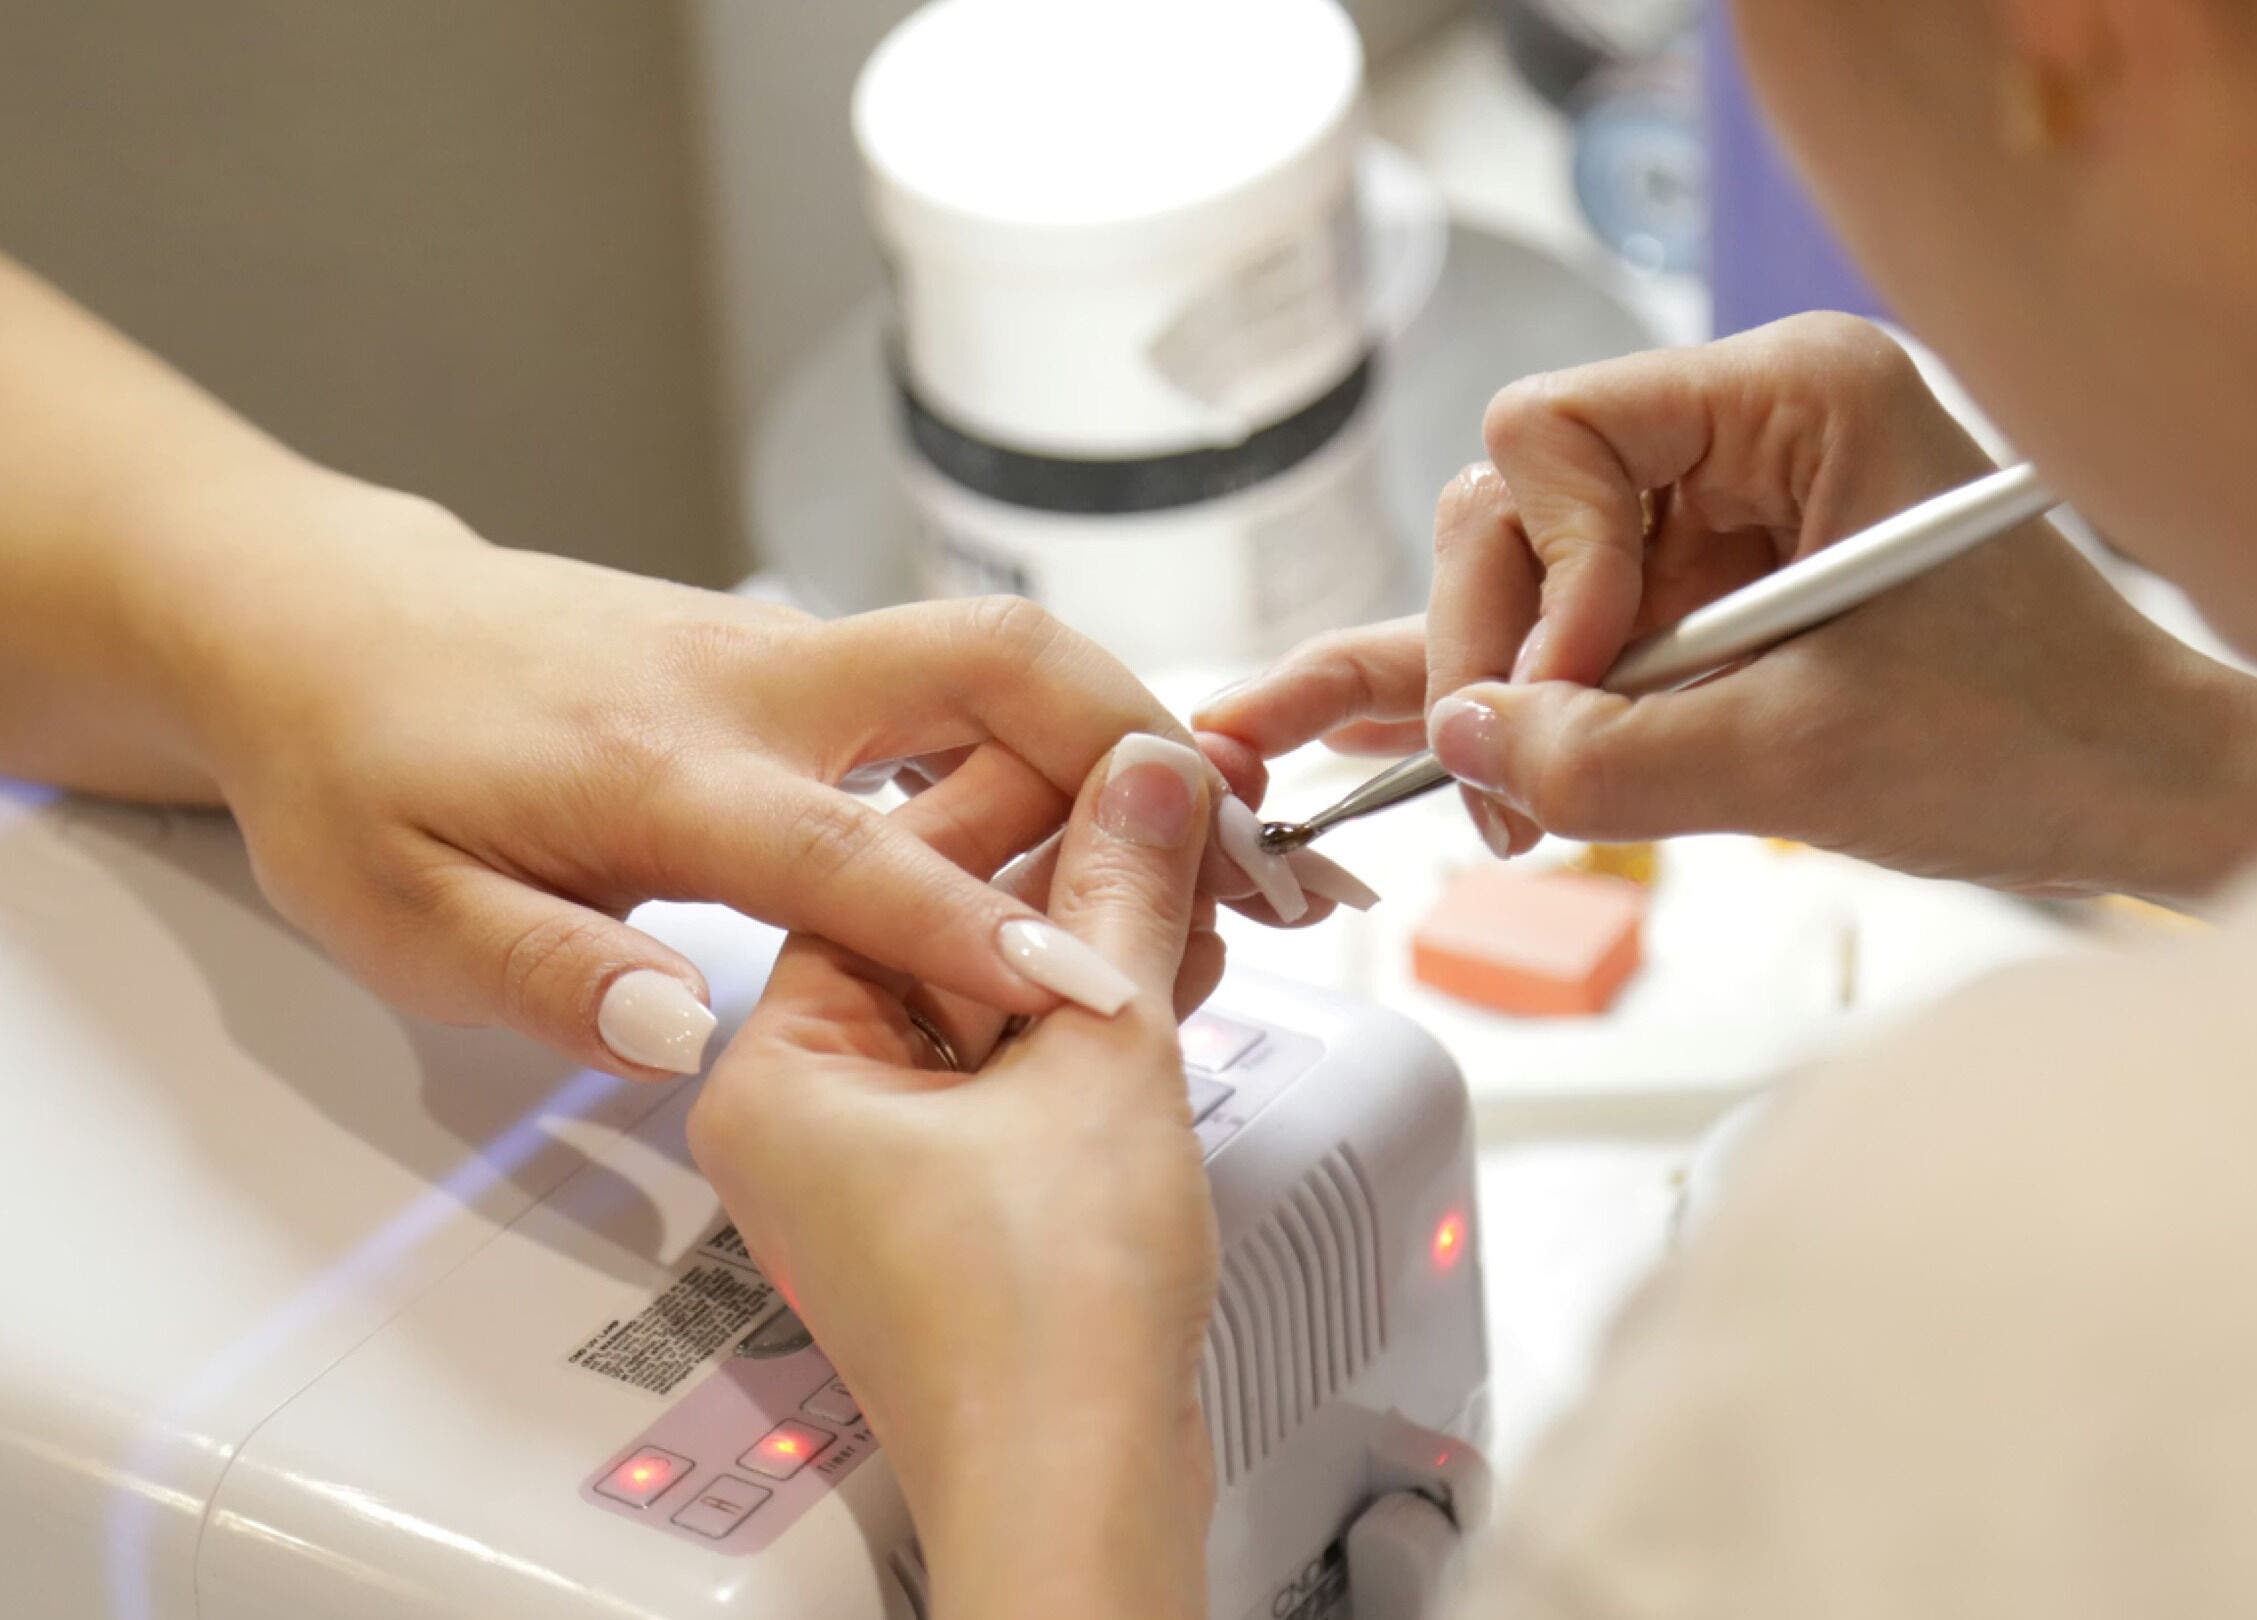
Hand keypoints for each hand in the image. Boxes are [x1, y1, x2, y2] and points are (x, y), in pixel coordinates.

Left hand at [149, 473, 1261, 1078]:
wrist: (327, 621)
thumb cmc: (361, 770)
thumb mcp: (400, 911)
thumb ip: (545, 971)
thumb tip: (680, 1029)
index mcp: (661, 766)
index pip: (857, 852)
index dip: (986, 929)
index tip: (1106, 991)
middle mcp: (749, 683)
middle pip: (989, 661)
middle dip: (1134, 739)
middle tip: (1242, 844)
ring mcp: (780, 651)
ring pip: (990, 653)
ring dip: (1117, 728)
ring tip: (1215, 839)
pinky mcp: (790, 653)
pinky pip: (952, 677)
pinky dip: (1049, 731)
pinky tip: (1092, 810)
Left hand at [689, 733, 1219, 1619]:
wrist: (1080, 1498)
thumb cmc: (1040, 1328)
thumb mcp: (1098, 1061)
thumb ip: (1120, 896)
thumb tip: (1145, 778)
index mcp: (780, 1068)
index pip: (885, 872)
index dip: (1015, 796)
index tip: (1103, 749)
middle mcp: (809, 1111)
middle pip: (939, 931)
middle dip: (1069, 874)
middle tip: (1165, 810)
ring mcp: (878, 1161)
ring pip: (987, 999)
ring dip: (1093, 943)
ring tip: (1193, 882)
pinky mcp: (949, 1201)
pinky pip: (1011, 1067)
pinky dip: (1089, 1019)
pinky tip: (1172, 965)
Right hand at [1199, 315, 2256, 902]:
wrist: (2132, 798)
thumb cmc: (2033, 740)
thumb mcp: (1803, 757)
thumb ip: (1610, 754)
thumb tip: (1461, 739)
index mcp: (1791, 397)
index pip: (1554, 432)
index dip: (1537, 570)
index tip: (1573, 689)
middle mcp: (1738, 435)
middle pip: (1515, 506)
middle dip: (1496, 650)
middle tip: (1502, 783)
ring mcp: (1712, 517)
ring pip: (1520, 578)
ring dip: (1496, 692)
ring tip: (1492, 804)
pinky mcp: (1699, 598)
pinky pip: (1564, 634)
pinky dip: (1506, 695)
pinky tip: (1390, 735)